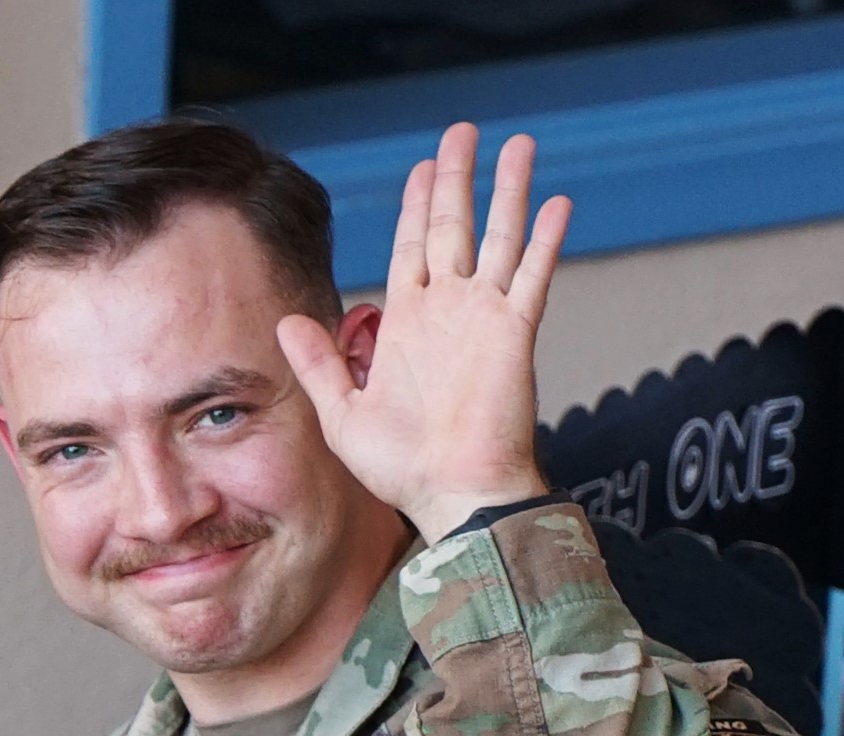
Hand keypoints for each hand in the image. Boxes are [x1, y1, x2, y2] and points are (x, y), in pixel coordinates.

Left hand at [276, 124, 565, 538]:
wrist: (451, 495)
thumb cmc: (402, 467)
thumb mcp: (342, 413)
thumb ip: (320, 364)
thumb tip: (286, 320)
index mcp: (407, 325)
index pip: (410, 248)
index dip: (415, 205)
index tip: (423, 166)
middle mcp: (448, 311)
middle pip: (452, 227)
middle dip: (456, 179)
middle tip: (462, 132)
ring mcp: (485, 317)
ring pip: (500, 237)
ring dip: (508, 191)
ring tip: (518, 145)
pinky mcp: (515, 333)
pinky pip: (534, 275)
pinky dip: (545, 239)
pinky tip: (556, 202)